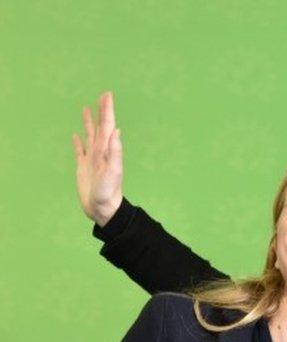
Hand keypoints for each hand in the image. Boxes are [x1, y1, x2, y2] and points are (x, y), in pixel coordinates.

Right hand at [73, 91, 123, 226]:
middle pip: (100, 126)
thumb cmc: (108, 191)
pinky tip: (75, 135)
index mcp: (107, 150)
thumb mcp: (113, 171)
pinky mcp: (83, 167)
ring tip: (86, 109)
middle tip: (103, 95)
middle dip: (101, 111)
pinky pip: (79, 150)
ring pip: (90, 135)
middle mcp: (100, 151)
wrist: (103, 208)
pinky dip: (77, 142)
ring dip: (89, 122)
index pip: (108, 125)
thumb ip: (115, 151)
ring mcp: (92, 158)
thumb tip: (116, 131)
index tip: (107, 95)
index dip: (107, 110)